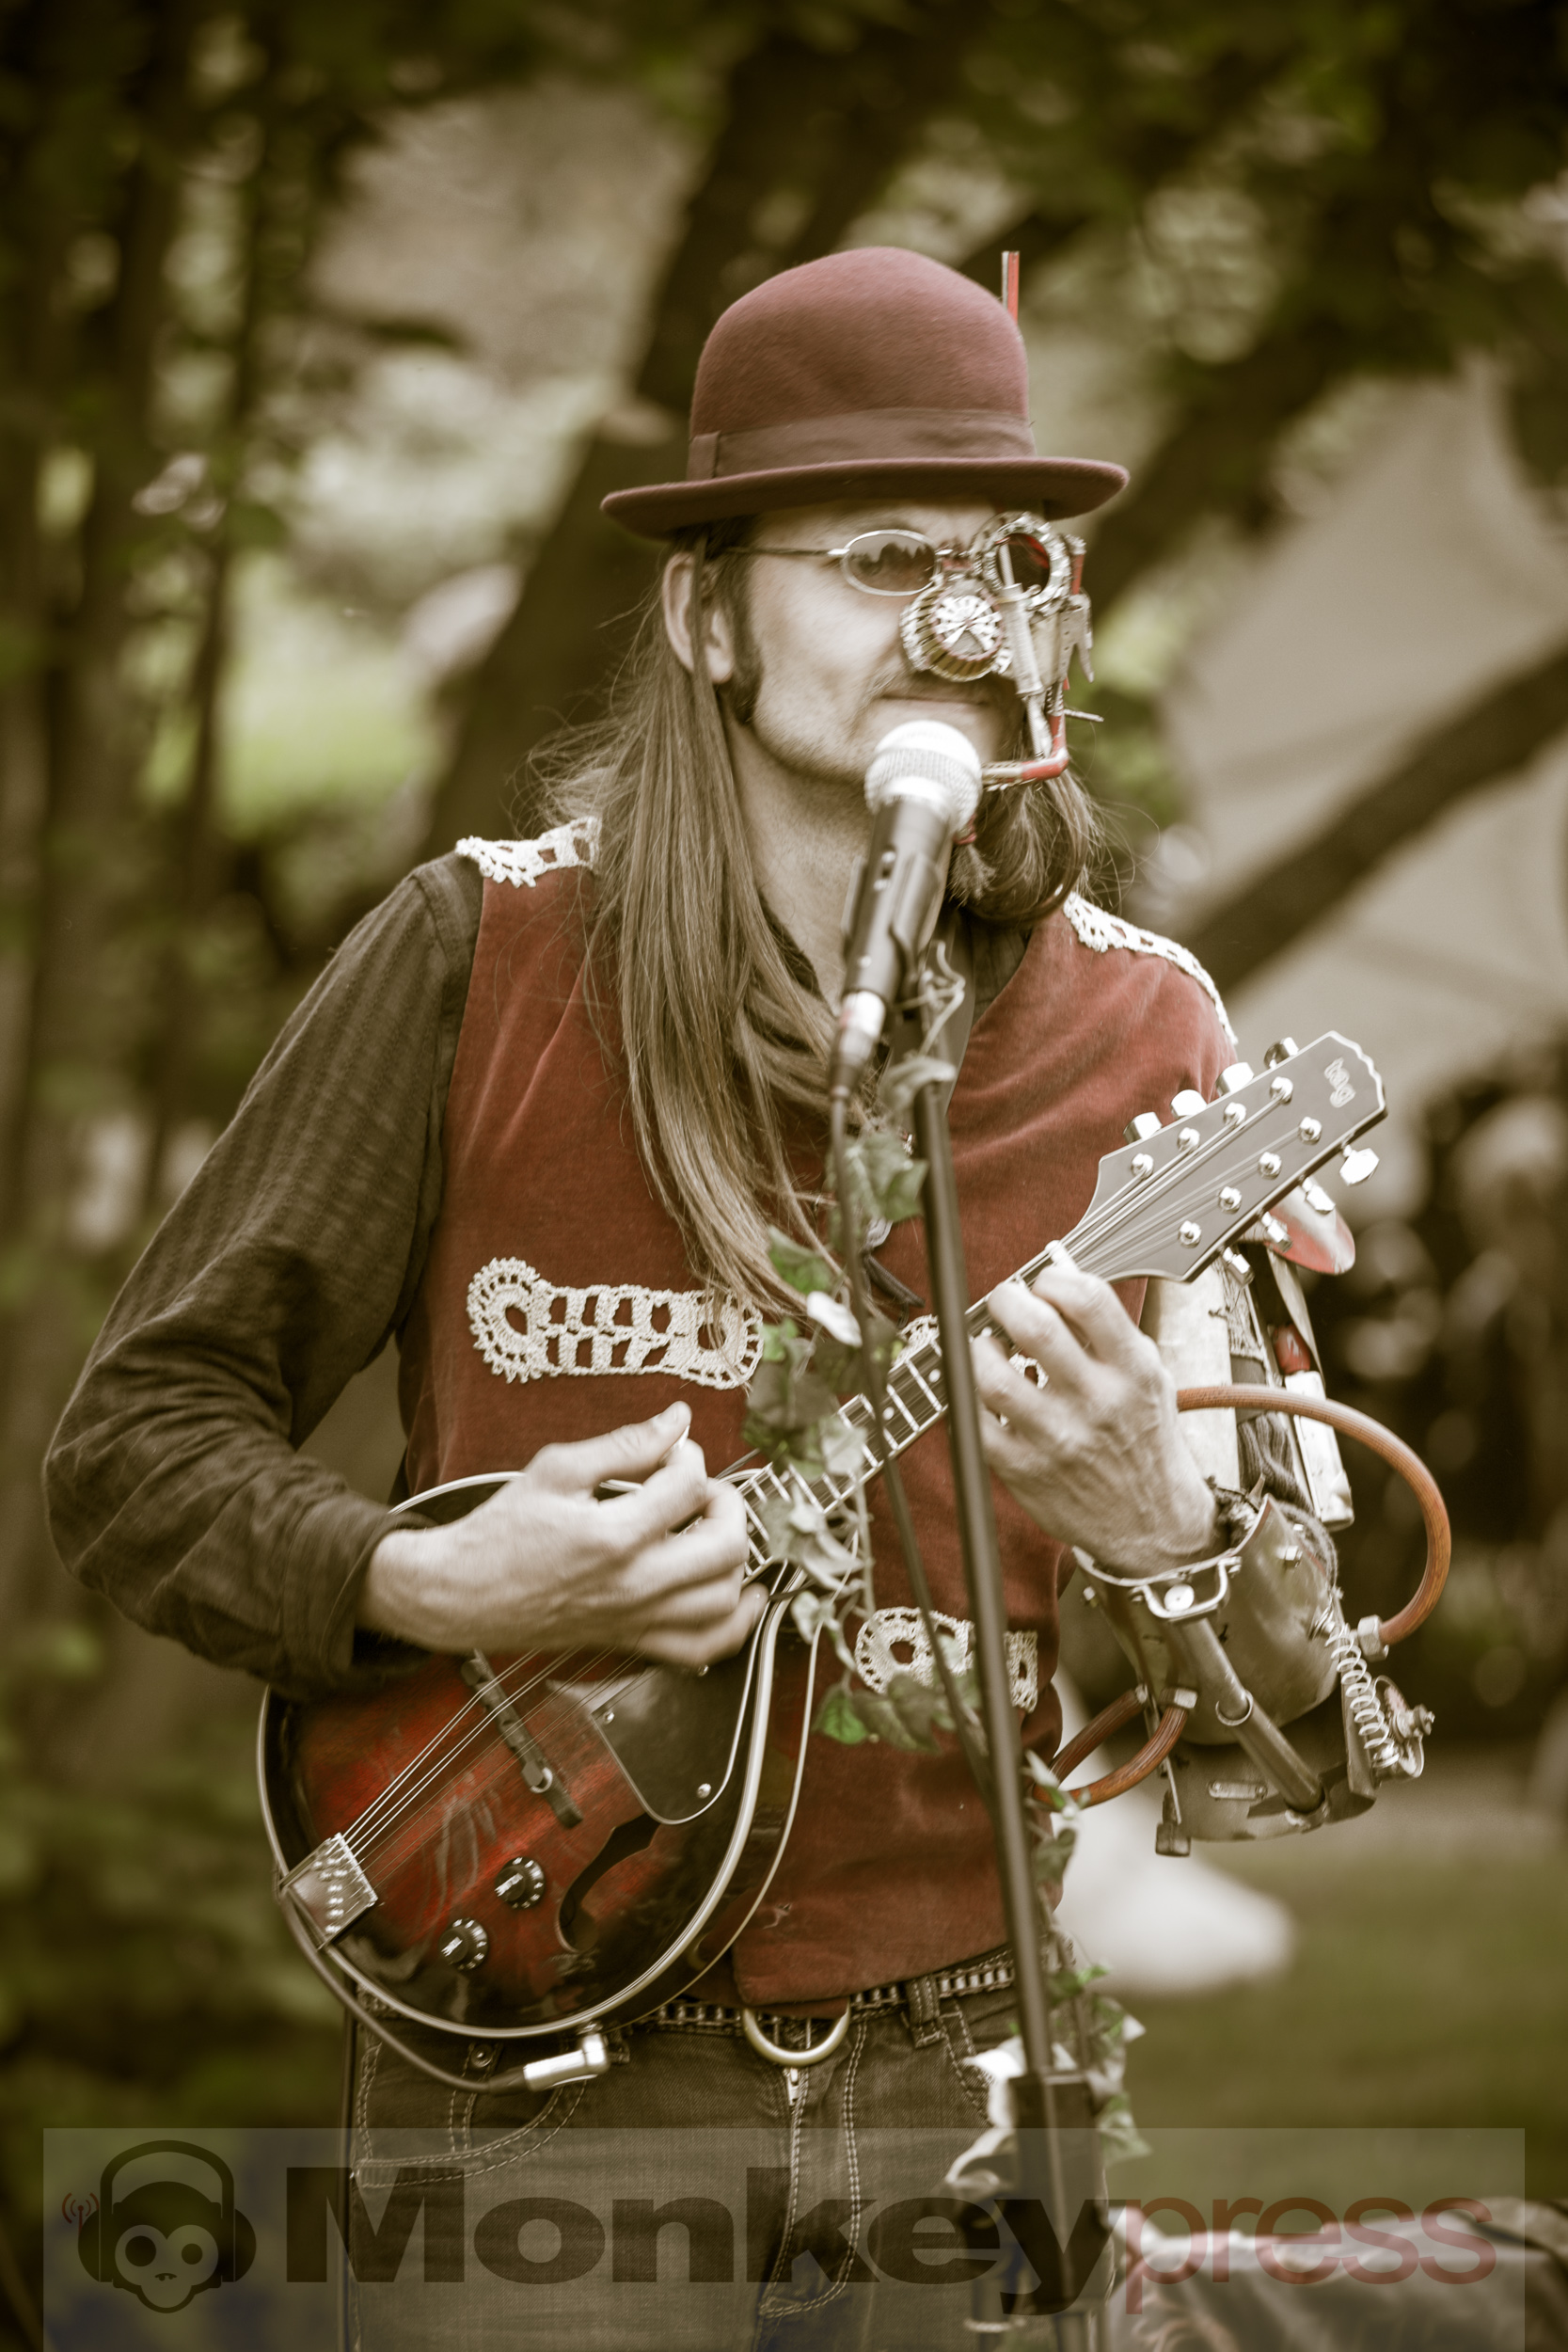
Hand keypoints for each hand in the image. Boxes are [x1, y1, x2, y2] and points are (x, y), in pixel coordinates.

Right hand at [359, 1402, 761, 1665]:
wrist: (464, 1593)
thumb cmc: (503, 1531)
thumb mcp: (557, 1469)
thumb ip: (625, 1444)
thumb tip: (678, 1420)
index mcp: (612, 1536)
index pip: (688, 1486)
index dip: (689, 1457)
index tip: (672, 1451)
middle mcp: (633, 1584)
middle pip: (726, 1546)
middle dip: (728, 1504)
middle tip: (703, 1490)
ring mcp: (636, 1619)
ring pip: (724, 1599)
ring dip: (736, 1558)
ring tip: (714, 1531)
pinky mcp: (632, 1641)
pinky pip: (703, 1649)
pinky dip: (733, 1624)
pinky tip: (739, 1595)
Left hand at [973, 1261, 1220, 1573]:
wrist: (1153, 1524)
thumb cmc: (1145, 1442)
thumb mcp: (1150, 1379)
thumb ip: (1109, 1333)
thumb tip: (1059, 1280)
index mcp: (1134, 1371)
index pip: (1089, 1300)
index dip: (1054, 1278)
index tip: (1043, 1283)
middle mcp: (1098, 1403)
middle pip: (1036, 1329)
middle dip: (1006, 1301)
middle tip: (1003, 1303)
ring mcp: (1058, 1439)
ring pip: (994, 1377)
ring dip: (978, 1350)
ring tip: (987, 1348)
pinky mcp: (1025, 1471)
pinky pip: (975, 1425)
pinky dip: (968, 1398)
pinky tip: (982, 1391)